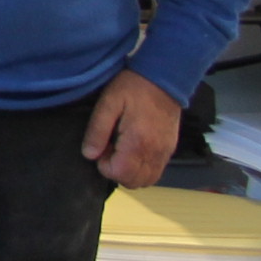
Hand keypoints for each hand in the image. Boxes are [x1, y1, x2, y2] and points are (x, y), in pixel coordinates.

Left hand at [82, 69, 181, 188]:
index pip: (119, 174)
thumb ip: (97, 131)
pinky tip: (134, 149)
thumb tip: (89, 155)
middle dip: (117, 171)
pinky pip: (156, 171)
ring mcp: (165, 153)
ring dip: (130, 172)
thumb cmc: (133, 88)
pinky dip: (142, 168)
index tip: (102, 146)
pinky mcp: (170, 149)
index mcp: (138, 143)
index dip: (104, 165)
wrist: (164, 78)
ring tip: (122, 149)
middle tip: (111, 148)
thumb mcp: (108, 103)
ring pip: (147, 180)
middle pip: (134, 182)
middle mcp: (155, 153)